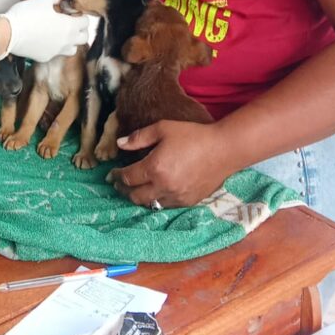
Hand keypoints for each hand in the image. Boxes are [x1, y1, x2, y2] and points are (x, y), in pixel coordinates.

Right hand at [0, 0, 89, 60]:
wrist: (9, 33)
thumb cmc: (27, 14)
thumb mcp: (42, 0)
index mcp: (69, 26)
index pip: (85, 22)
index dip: (81, 16)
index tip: (75, 12)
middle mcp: (66, 41)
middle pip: (84, 38)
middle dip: (81, 30)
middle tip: (72, 23)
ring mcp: (56, 52)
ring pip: (72, 49)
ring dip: (71, 41)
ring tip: (62, 33)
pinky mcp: (45, 57)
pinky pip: (55, 53)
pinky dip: (54, 47)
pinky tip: (46, 39)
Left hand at [109, 121, 231, 208]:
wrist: (223, 149)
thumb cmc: (192, 135)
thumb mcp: (163, 128)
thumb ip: (139, 137)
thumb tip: (120, 144)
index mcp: (154, 168)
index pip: (128, 178)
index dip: (117, 176)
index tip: (112, 174)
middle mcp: (163, 186)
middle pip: (135, 196)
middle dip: (124, 190)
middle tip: (119, 184)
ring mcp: (176, 197)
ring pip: (150, 204)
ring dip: (139, 198)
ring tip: (135, 190)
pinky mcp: (188, 202)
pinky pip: (166, 206)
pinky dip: (156, 200)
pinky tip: (155, 192)